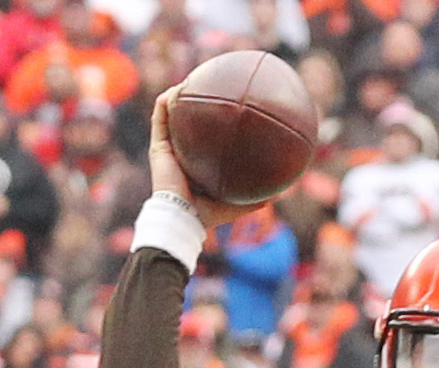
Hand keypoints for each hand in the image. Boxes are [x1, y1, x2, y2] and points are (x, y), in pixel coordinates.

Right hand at [148, 86, 263, 231]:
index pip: (202, 138)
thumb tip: (280, 192)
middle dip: (195, 102)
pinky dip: (166, 100)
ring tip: (192, 79)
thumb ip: (255, 197)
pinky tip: (178, 88)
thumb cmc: (207, 215)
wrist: (181, 218)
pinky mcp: (158, 146)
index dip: (211, 122)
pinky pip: (159, 116)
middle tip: (210, 85)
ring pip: (170, 114)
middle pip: (186, 122)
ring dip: (178, 95)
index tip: (225, 106)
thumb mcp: (237, 204)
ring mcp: (167, 148)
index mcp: (195, 164)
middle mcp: (181, 153)